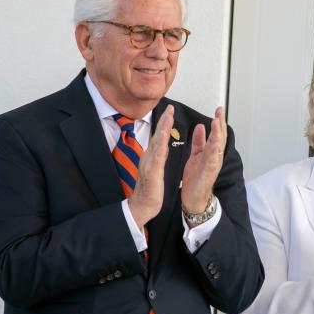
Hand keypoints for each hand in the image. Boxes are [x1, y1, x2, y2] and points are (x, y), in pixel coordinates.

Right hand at [128, 105, 173, 227]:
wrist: (142, 205)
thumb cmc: (150, 189)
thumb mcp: (156, 168)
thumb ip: (158, 156)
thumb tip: (161, 145)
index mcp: (152, 157)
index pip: (159, 136)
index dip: (164, 123)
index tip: (170, 111)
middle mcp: (149, 157)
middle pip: (157, 136)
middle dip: (164, 121)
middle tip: (170, 108)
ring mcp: (149, 164)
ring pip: (156, 144)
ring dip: (162, 130)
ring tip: (167, 118)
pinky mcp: (152, 173)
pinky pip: (156, 159)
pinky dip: (159, 148)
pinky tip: (163, 140)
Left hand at [181, 106, 226, 212]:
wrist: (193, 198)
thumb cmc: (195, 179)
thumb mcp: (196, 156)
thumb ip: (199, 142)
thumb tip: (200, 126)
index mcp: (210, 153)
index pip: (216, 134)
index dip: (218, 122)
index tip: (218, 110)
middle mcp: (214, 158)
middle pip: (219, 138)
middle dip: (220, 124)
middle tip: (220, 111)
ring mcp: (212, 166)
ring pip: (217, 148)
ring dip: (218, 134)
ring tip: (217, 122)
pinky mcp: (207, 174)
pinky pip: (211, 161)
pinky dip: (213, 151)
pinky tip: (214, 143)